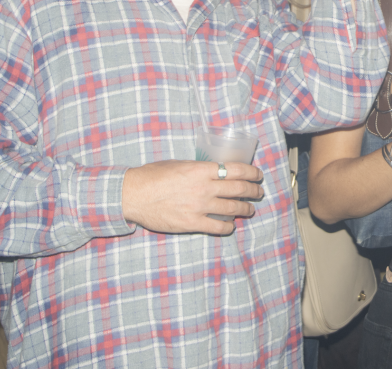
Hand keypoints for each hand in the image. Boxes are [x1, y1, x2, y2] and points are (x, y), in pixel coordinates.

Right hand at [122, 161, 263, 235]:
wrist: (133, 195)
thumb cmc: (152, 177)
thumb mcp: (178, 164)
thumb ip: (197, 168)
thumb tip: (212, 171)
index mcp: (201, 170)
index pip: (236, 170)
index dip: (251, 172)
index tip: (258, 175)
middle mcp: (204, 188)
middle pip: (239, 189)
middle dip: (253, 191)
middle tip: (258, 192)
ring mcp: (199, 207)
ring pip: (232, 208)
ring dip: (245, 209)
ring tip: (249, 209)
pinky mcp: (192, 223)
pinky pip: (218, 227)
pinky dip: (228, 226)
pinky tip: (230, 225)